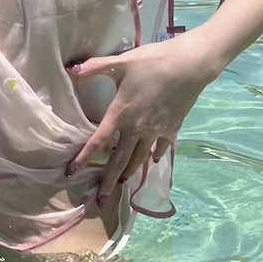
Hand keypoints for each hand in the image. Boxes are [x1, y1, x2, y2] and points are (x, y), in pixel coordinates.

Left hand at [66, 37, 212, 212]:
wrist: (190, 66)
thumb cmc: (154, 61)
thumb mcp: (122, 61)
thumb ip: (96, 67)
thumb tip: (71, 69)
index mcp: (121, 113)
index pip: (98, 141)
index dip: (84, 157)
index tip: (71, 172)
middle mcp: (137, 128)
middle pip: (120, 159)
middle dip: (109, 181)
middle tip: (101, 200)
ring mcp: (156, 131)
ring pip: (140, 158)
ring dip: (129, 172)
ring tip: (122, 183)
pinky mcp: (172, 128)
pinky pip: (161, 148)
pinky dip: (155, 156)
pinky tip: (151, 162)